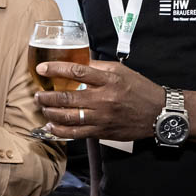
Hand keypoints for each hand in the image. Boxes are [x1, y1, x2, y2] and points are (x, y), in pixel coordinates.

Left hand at [34, 60, 164, 140]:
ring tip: (43, 107)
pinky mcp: (101, 132)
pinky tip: (51, 125)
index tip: (41, 69)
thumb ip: (98, 67)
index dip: (56, 69)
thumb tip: (76, 61)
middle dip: (47, 96)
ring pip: (68, 117)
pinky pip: (76, 133)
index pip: (77, 72)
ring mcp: (102, 118)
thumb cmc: (139, 89)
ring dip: (50, 112)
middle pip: (67, 98)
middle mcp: (103, 99)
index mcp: (108, 80)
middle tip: (38, 94)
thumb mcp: (121, 71)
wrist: (158, 113)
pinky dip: (60, 130)